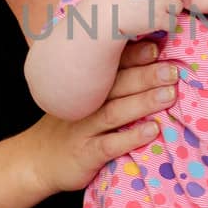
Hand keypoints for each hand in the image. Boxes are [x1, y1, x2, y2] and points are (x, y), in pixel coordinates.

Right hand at [26, 40, 177, 192]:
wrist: (36, 161)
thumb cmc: (68, 126)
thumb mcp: (80, 100)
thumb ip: (107, 83)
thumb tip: (150, 62)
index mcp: (87, 87)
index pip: (111, 66)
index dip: (133, 55)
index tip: (155, 47)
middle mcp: (85, 104)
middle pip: (117, 85)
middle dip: (146, 76)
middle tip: (171, 70)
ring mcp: (84, 128)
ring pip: (115, 111)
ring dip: (143, 102)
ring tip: (169, 94)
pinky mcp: (86, 154)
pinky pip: (109, 145)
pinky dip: (131, 137)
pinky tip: (152, 130)